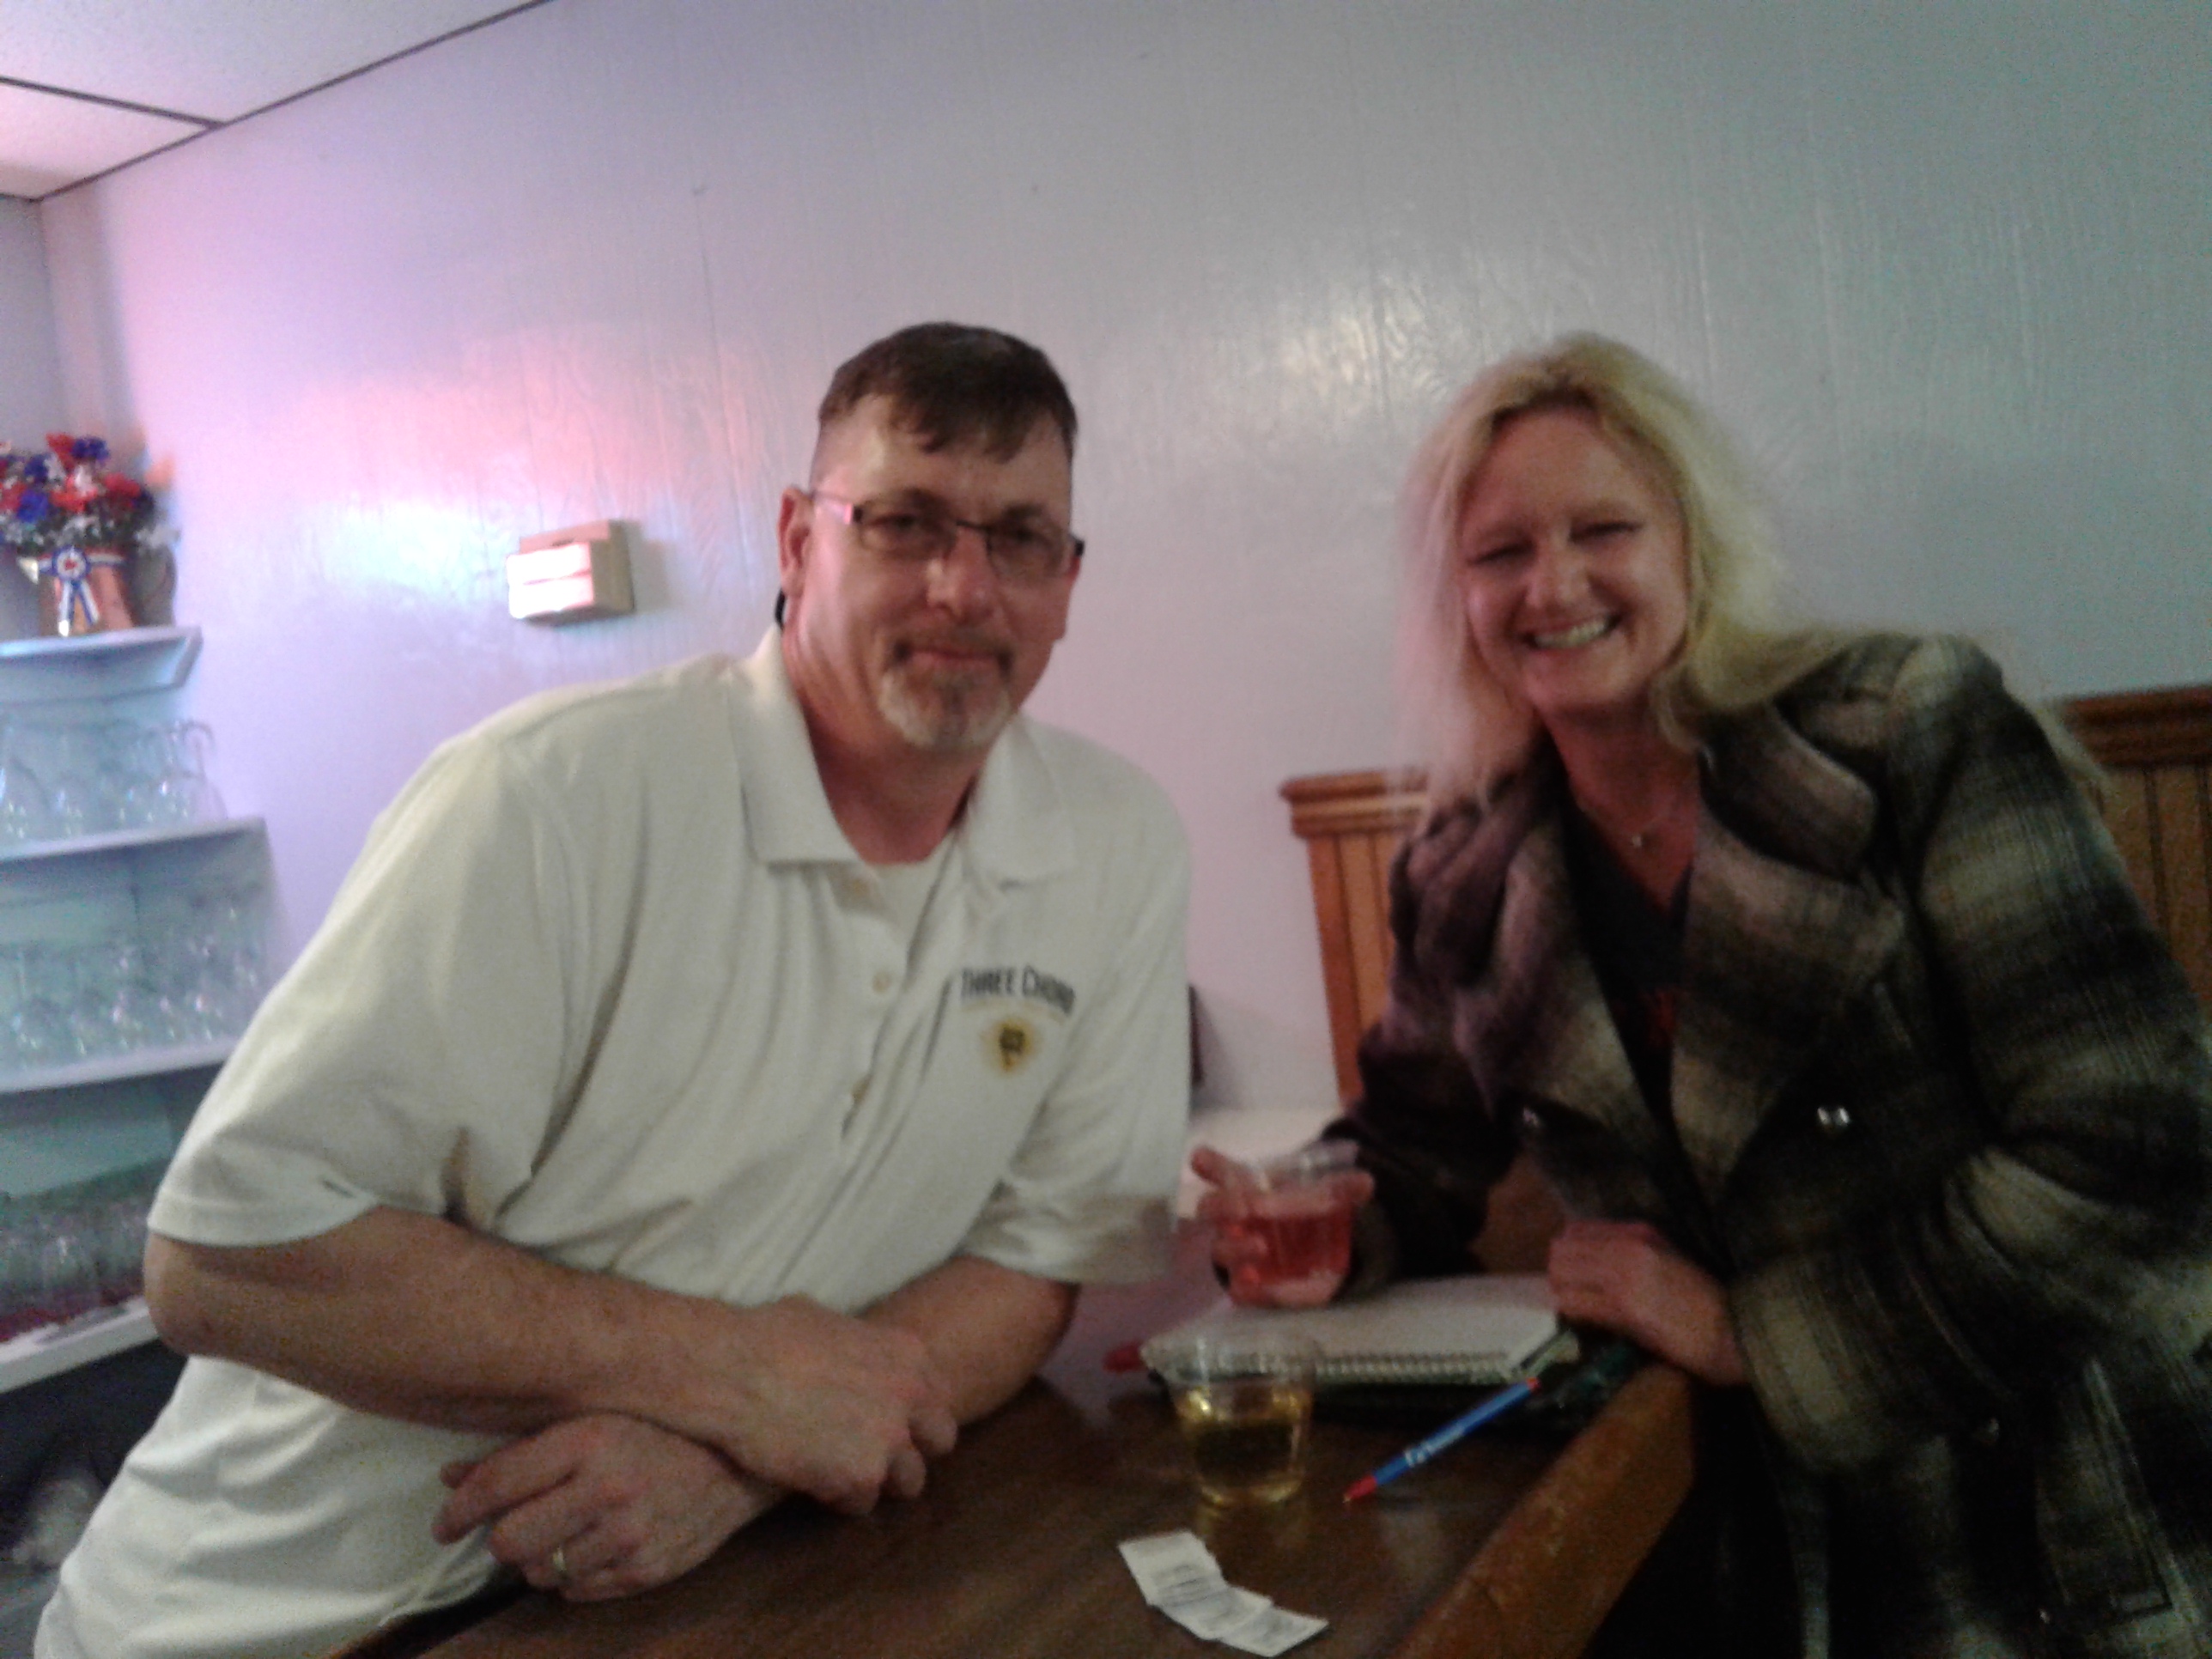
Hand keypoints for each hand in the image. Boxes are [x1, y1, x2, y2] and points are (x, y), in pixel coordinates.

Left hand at [433, 1414, 776, 1600]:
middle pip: (509, 1542)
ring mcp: (630, 1536)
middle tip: (513, 1524)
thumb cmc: (658, 1429)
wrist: (739, 1458)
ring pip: (539, 1572)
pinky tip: (594, 1544)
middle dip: (501, 1537)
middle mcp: (608, 1489)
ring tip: (566, 1529)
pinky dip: (574, 1573)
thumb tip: (452, 1481)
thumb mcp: (591, 1420)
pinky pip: (577, 1591)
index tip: (446, 1523)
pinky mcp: (647, 1571)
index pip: (496, 1486)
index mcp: (588, 1440)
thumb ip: (522, 1451)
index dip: (459, 1510)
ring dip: (540, 1556)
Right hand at [708, 1296, 957, 1514]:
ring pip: (910, 1480)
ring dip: (879, 1479)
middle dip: (912, 1449)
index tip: (888, 1420)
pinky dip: (840, 1499)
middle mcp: (912, 1394)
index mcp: (909, 1353)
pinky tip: (813, 1483)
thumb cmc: (765, 1336)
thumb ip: (859, 1343)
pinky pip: (864, 1503)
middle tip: (875, 1453)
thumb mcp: (827, 1320)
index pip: (938, 1394)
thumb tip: (850, 1347)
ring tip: (842, 1474)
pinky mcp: (861, 1476)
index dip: (912, 1412)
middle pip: (940, 1440)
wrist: (732, 1370)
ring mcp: (891, 1438)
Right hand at [1189, 1144, 1372, 1308]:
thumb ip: (1343, 1190)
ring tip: (1260, 1246)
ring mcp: (1240, 1255)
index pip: (1225, 1174)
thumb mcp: (1331, 1198)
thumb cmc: (1313, 1215)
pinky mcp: (1252, 1288)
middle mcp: (1236, 1221)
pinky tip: (1250, 1289)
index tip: (1200, 1158)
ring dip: (1236, 1248)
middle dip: (1220, 1206)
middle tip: (1242, 1206)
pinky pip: (1241, 1292)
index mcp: (1251, 1190)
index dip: (1211, 1165)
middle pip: (1212, 1210)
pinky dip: (1247, 1290)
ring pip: (1222, 1251)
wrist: (1329, 1254)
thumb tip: (1366, 1182)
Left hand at [1546, 1219, 1745, 1384]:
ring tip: (1579, 1306)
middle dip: (1560, 1272)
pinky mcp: (1623, 1309)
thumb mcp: (1668, 1258)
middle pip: (1561, 1250)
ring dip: (1563, 1292)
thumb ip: (1630, 1249)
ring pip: (1560, 1275)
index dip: (1568, 1251)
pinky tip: (1587, 1322)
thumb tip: (1587, 1254)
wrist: (1730, 1331)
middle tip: (1571, 1290)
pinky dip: (1573, 1313)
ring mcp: (1624, 1276)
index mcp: (1639, 1232)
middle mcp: (1628, 1247)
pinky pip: (1574, 1305)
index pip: (1577, 1229)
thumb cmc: (1703, 1300)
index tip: (1574, 1269)